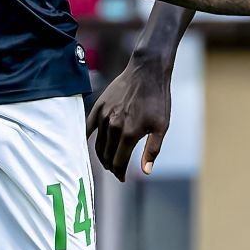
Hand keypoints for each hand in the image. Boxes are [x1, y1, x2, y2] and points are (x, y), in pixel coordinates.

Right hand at [86, 53, 173, 179]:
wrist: (147, 72)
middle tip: (115, 170)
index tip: (122, 178)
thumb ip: (152, 150)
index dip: (120, 173)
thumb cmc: (157, 99)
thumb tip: (146, 172)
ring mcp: (104, 116)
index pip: (118, 162)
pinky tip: (89, 145)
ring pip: (98, 144)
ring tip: (107, 160)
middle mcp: (113, 127)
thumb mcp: (161, 126)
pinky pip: (88, 127)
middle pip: (106, 155)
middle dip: (110, 166)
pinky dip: (88, 139)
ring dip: (101, 155)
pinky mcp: (99, 106)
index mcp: (129, 134)